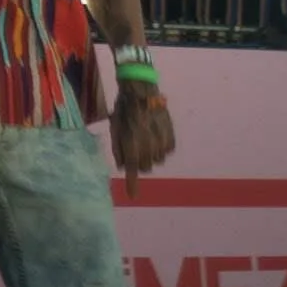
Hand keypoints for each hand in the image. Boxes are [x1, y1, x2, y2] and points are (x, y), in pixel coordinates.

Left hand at [111, 81, 175, 197]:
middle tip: (136, 148)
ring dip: (151, 155)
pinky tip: (156, 135)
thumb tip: (122, 167)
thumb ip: (118, 150)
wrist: (142, 91)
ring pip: (157, 161)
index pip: (132, 170)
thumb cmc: (124, 110)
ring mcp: (161, 143)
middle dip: (139, 162)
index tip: (133, 196)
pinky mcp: (171, 138)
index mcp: (131, 145)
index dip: (132, 184)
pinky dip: (161, 147)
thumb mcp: (115, 129)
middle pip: (145, 168)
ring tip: (146, 138)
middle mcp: (148, 147)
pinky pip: (167, 152)